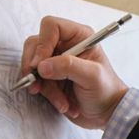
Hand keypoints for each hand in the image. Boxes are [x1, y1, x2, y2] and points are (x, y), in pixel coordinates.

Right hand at [20, 15, 128, 129]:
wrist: (106, 113)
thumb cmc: (106, 90)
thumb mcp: (92, 76)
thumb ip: (68, 66)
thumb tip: (41, 66)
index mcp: (79, 36)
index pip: (51, 26)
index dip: (42, 43)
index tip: (39, 65)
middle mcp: (65, 45)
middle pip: (35, 44)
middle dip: (34, 67)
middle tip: (38, 85)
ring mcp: (55, 61)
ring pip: (33, 65)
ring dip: (44, 87)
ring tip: (62, 102)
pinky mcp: (50, 77)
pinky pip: (37, 81)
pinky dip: (47, 95)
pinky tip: (63, 104)